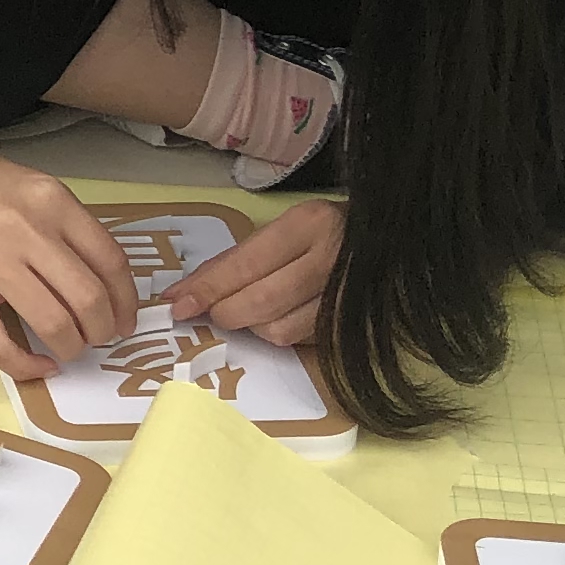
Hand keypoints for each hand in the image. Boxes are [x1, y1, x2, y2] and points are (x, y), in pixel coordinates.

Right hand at [0, 82, 131, 382]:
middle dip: (104, 331)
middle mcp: (30, 230)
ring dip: (71, 348)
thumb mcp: (25, 185)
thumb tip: (87, 276)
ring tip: (67, 349)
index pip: (111, 261)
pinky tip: (36, 366)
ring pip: (55, 324)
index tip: (125, 319)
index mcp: (52, 201)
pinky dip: (26, 366)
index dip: (127, 301)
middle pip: (90, 299)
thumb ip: (57, 225)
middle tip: (98, 339)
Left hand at [161, 199, 342, 346]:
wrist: (386, 239)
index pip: (246, 264)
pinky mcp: (355, 325)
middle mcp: (331, 258)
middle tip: (212, 311)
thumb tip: (184, 293)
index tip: (178, 305)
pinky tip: (280, 316)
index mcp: (309, 224)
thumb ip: (235, 260)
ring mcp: (348, 295)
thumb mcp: (282, 229)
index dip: (208, 289)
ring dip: (254, 326)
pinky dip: (280, 332)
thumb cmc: (323, 232)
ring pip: (280, 330)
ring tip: (253, 309)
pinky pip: (301, 341)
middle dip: (225, 312)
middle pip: (261, 302)